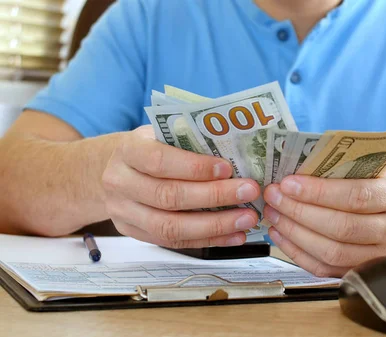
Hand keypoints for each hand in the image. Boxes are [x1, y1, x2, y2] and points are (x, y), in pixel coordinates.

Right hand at [101, 126, 259, 247]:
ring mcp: (123, 212)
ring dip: (215, 225)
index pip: (159, 160)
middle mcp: (119, 183)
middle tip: (249, 192)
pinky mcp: (134, 233)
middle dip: (214, 196)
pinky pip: (174, 242)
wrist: (112, 168)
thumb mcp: (162, 134)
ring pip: (170, 227)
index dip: (195, 167)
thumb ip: (190, 141)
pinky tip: (234, 235)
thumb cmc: (150, 147)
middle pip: (168, 197)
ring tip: (246, 219)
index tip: (228, 168)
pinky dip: (209, 240)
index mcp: (128, 150)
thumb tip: (239, 154)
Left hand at [263, 162, 385, 276]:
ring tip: (273, 214)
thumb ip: (347, 163)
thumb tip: (299, 162)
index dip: (319, 192)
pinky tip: (282, 235)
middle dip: (300, 212)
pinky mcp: (363, 272)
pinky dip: (298, 254)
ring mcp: (380, 256)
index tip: (288, 183)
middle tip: (273, 196)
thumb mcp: (379, 165)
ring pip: (332, 252)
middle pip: (341, 227)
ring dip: (295, 234)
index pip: (356, 196)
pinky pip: (326, 269)